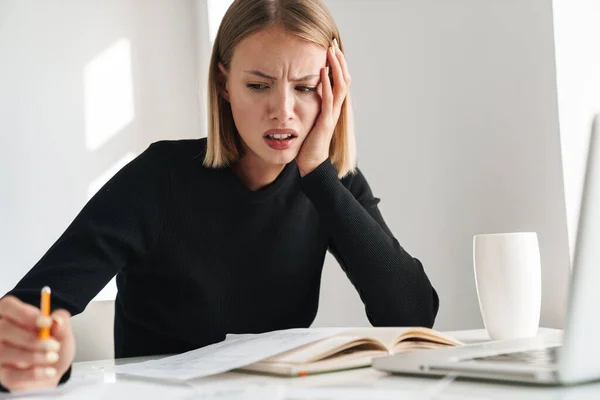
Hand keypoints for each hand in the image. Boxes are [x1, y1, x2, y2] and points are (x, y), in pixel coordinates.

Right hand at [0, 296, 74, 391]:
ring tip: (54, 357)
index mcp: (13, 315)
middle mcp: (0, 333)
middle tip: (55, 345)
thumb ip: (61, 322)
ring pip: (5, 352)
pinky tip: (50, 371)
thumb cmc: (53, 345)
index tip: (47, 322)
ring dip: (34, 355)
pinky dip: (33, 373)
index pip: (7, 306)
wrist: (54, 369)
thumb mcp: (63, 331)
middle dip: (31, 338)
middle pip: (3, 328)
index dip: (25, 313)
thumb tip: (56, 321)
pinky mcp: (3, 374)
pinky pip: (11, 374)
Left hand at [297, 38, 350, 176]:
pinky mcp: (325, 122)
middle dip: (339, 60)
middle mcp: (335, 109)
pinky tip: (323, 71)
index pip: (339, 80)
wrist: (310, 164)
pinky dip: (326, 84)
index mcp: (332, 107)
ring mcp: (332, 115)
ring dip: (336, 67)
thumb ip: (310, 106)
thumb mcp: (309, 119)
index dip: (337, 64)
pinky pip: (329, 100)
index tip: (331, 48)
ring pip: (340, 86)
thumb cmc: (307, 143)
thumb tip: (302, 92)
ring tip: (331, 51)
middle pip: (343, 78)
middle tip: (333, 43)